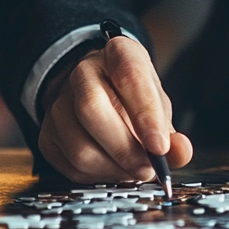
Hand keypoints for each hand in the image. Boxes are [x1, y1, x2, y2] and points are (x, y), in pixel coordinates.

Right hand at [38, 35, 192, 182]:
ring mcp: (59, 102)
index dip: (145, 115)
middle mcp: (83, 72)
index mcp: (118, 52)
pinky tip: (114, 170)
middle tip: (148, 169)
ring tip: (134, 171)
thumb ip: (169, 129)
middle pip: (92, 109)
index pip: (130, 77)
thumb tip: (181, 152)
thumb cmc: (132, 94)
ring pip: (79, 144)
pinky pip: (69, 164)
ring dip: (111, 168)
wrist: (96, 87)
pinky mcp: (47, 133)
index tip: (160, 147)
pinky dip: (96, 175)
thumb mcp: (156, 100)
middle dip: (124, 148)